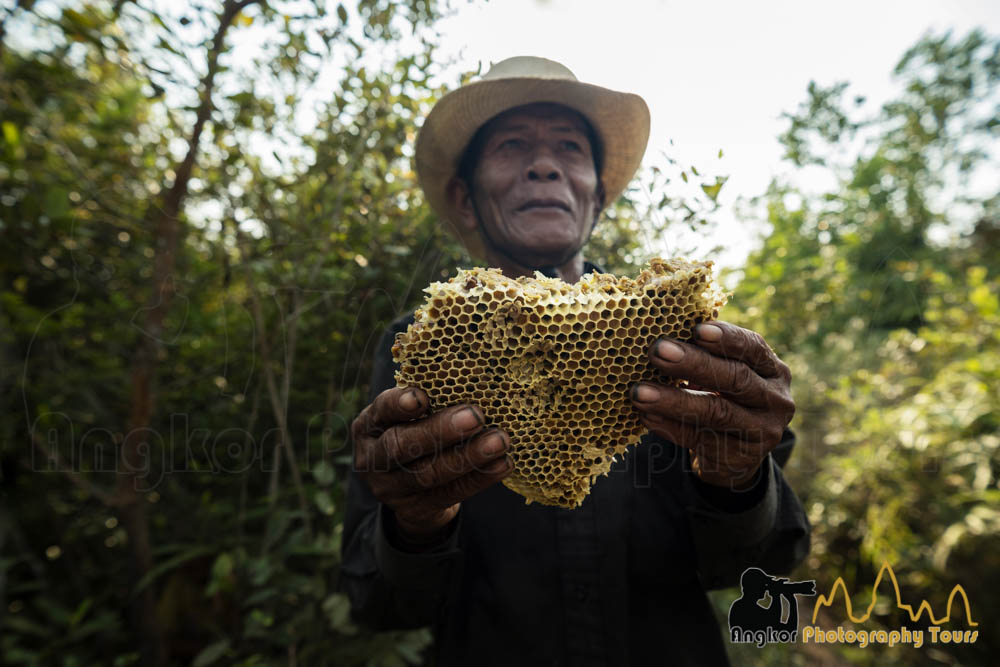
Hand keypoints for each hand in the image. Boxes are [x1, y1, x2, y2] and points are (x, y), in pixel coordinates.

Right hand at [351, 387, 511, 541]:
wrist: (411, 491)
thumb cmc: (415, 432)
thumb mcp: (408, 415)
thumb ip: (427, 392)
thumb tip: (453, 356)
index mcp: (369, 425)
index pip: (380, 411)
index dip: (399, 404)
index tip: (422, 397)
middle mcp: (372, 457)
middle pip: (402, 445)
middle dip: (440, 430)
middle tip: (476, 416)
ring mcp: (391, 488)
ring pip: (428, 473)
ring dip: (468, 456)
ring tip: (500, 441)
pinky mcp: (416, 509)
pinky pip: (450, 493)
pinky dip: (479, 478)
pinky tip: (502, 464)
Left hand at [630, 321, 793, 489]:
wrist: (735, 454)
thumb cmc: (724, 397)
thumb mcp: (726, 374)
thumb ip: (707, 355)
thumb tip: (663, 337)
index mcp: (772, 370)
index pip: (753, 347)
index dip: (726, 338)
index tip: (695, 329)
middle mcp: (774, 400)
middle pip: (735, 378)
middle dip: (694, 363)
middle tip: (658, 351)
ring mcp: (761, 432)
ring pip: (716, 412)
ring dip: (673, 400)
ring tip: (640, 392)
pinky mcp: (740, 458)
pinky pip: (699, 439)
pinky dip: (669, 426)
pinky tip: (646, 416)